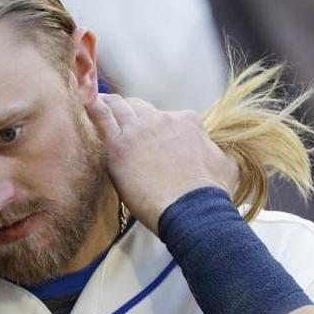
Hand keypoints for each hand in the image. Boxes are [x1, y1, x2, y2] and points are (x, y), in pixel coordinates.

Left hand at [86, 94, 238, 231]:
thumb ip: (223, 157)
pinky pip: (101, 118)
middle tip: (123, 120)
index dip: (159, 126)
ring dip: (110, 105)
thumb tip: (226, 160)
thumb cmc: (210, 195)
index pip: (168, 116)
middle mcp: (162, 120)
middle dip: (132, 113)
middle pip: (141, 108)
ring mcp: (139, 131)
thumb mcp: (227, 168)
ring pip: (120, 108)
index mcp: (187, 122)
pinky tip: (85, 102)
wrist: (191, 210)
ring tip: (100, 103)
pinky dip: (93, 108)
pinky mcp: (118, 147)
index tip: (154, 137)